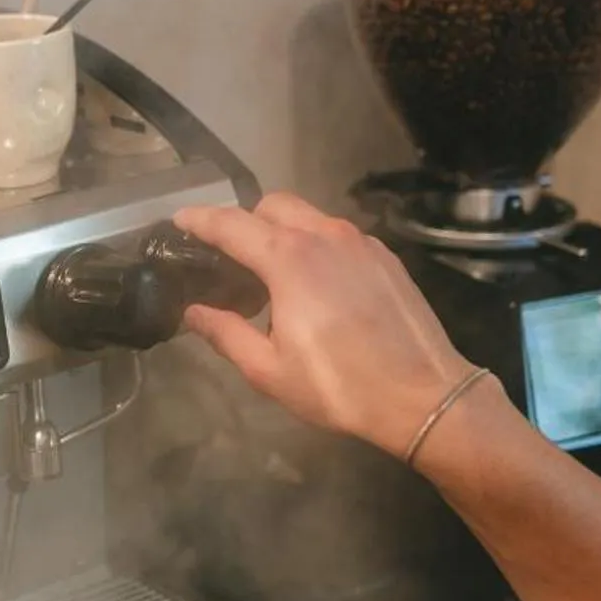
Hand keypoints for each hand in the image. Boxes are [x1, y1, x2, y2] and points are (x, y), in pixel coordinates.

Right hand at [176, 194, 477, 460]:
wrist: (422, 395)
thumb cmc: (339, 387)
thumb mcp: (269, 370)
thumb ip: (225, 333)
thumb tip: (193, 312)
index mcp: (288, 259)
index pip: (231, 224)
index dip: (199, 220)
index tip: (178, 221)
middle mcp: (324, 235)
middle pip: (272, 205)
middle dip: (244, 220)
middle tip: (229, 255)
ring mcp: (360, 242)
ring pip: (310, 216)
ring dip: (283, 230)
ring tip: (272, 271)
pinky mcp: (385, 256)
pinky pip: (338, 235)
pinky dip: (316, 244)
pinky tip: (316, 283)